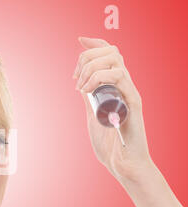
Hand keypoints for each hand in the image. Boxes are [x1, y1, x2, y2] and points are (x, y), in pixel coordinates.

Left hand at [73, 36, 154, 181]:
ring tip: (80, 86)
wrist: (122, 164)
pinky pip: (120, 77)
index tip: (79, 41)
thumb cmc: (109, 144)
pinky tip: (86, 90)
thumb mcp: (92, 115)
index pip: (109, 55)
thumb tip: (80, 84)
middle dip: (88, 57)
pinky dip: (99, 77)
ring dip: (91, 67)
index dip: (95, 43)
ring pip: (115, 60)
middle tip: (75, 77)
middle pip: (111, 52)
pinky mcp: (132, 102)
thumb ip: (89, 100)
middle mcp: (124, 86)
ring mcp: (129, 93)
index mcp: (116, 87)